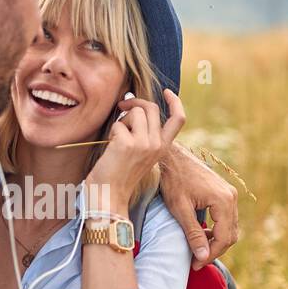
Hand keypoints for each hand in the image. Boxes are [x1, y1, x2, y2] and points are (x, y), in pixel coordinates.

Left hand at [85, 88, 185, 211]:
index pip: (178, 120)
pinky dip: (111, 133)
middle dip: (135, 102)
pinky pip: (118, 124)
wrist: (109, 196)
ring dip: (122, 120)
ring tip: (116, 139)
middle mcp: (157, 145)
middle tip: (122, 106)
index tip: (167, 92)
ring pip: (135, 111)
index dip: (175, 102)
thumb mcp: (139, 154)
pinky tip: (111, 149)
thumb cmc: (119, 175)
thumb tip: (133, 104)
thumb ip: (143, 134)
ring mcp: (144, 144)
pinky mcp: (128, 144)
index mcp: (163, 148)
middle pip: (151, 108)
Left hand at [160, 141, 239, 268]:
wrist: (171, 157)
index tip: (195, 265)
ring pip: (230, 227)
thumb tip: (203, 257)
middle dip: (215, 251)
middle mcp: (231, 197)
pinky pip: (226, 218)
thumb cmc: (173, 180)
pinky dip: (217, 230)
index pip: (224, 237)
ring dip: (216, 242)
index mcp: (223, 200)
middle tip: (196, 262)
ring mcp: (229, 194)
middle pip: (231, 234)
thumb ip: (193, 233)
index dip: (211, 255)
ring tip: (197, 251)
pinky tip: (202, 236)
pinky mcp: (224, 193)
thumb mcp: (180, 209)